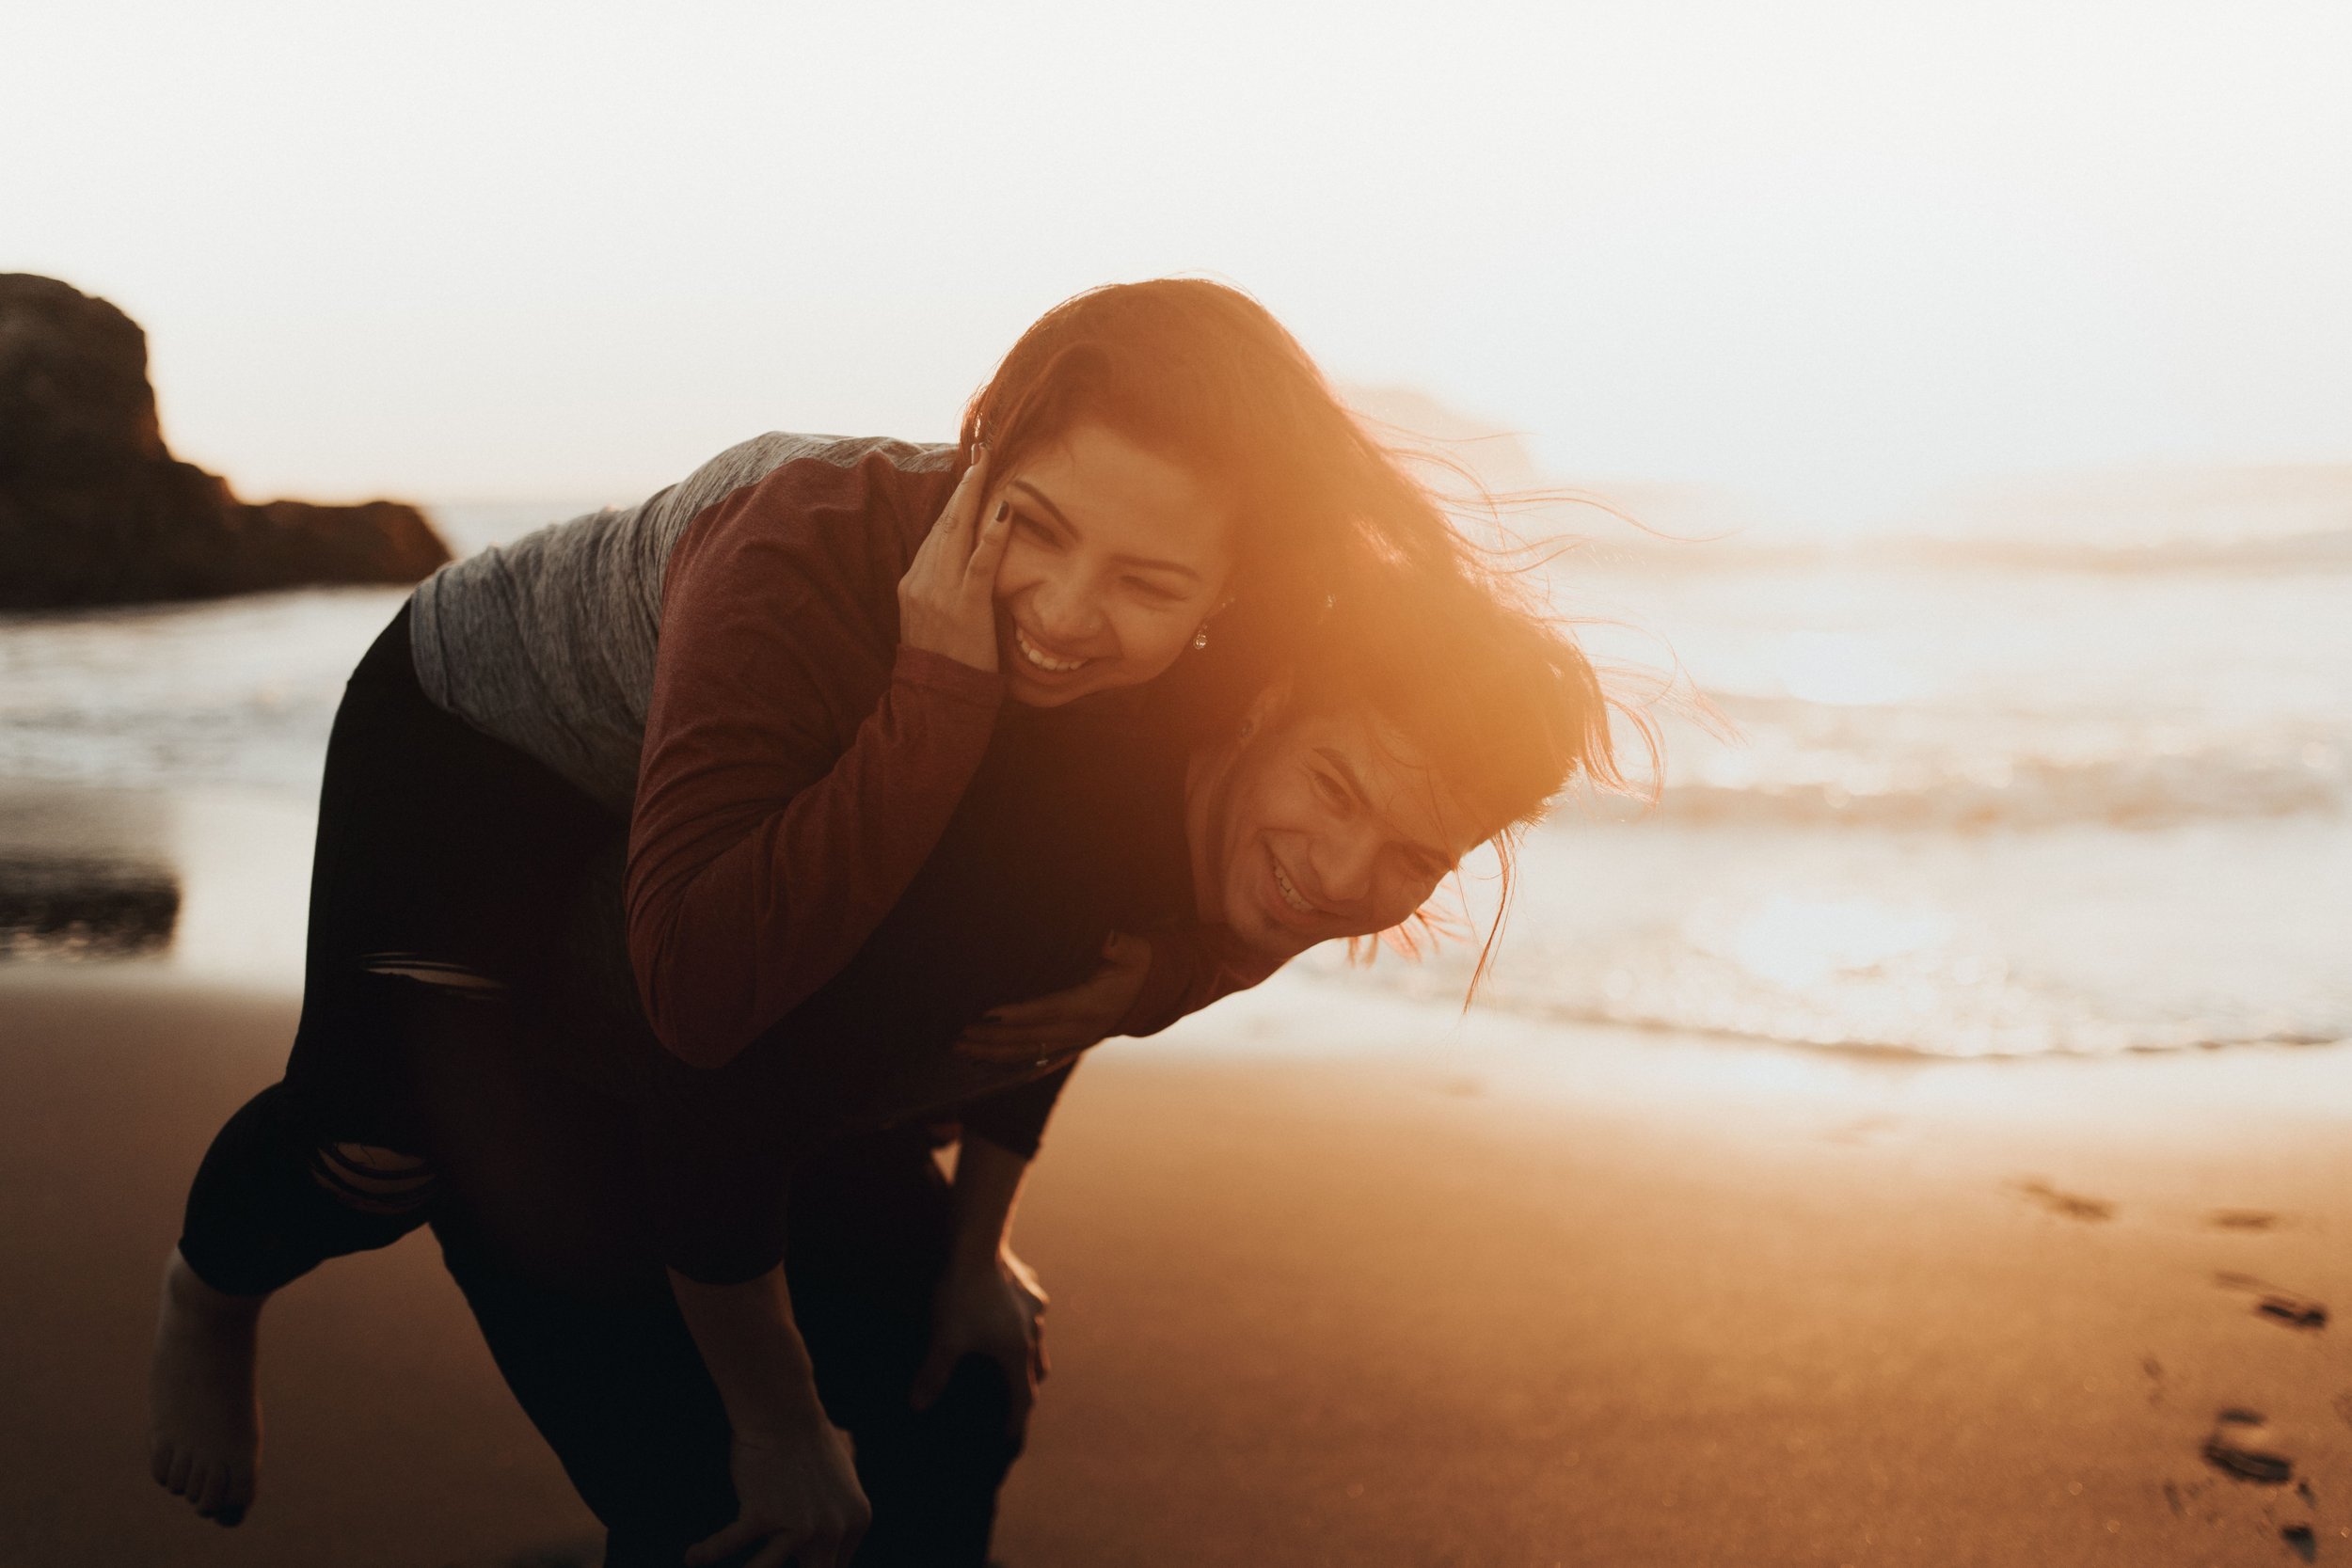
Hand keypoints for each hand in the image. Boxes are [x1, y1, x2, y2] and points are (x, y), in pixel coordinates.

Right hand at [684, 1419, 870, 1567]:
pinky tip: (692, 1556)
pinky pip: (728, 1544)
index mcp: (855, 1520)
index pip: (838, 1565)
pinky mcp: (762, 1516)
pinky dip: (707, 1551)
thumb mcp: (844, 1459)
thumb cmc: (808, 1433)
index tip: (798, 1565)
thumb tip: (847, 1462)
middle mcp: (833, 1529)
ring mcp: (799, 1526)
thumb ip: (847, 1478)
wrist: (782, 1412)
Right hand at [897, 446, 1012, 672]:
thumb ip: (939, 590)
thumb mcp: (929, 620)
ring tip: (989, 465)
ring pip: (957, 532)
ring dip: (975, 495)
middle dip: (964, 485)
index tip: (968, 475)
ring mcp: (940, 590)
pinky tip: (1006, 510)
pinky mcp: (963, 604)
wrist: (934, 696)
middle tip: (982, 453)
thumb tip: (960, 568)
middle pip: (944, 522)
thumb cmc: (941, 662)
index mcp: (912, 582)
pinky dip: (993, 533)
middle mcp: (921, 580)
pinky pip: (980, 561)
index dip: (954, 502)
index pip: (935, 532)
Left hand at [910, 1250, 1049, 1437]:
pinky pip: (1029, 1309)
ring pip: (1037, 1338)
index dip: (1015, 1420)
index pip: (1023, 1397)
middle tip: (1013, 1398)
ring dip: (1026, 1352)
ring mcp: (1035, 1306)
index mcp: (1017, 1352)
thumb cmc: (963, 1295)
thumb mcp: (946, 1337)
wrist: (979, 1244)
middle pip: (1037, 1370)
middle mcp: (1034, 1332)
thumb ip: (934, 1373)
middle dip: (1027, 1387)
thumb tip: (917, 1406)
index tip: (1010, 1438)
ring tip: (1009, 1354)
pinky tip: (1004, 1311)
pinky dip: (1020, 1320)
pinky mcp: (1029, 1285)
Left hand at [954, 933, 1151, 1065]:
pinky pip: (1030, 1053)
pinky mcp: (1064, 1043)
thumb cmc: (1136, 966)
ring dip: (991, 1051)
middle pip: (1029, 1037)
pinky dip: (1003, 1055)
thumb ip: (1122, 946)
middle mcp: (1078, 1029)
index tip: (988, 1014)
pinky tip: (979, 1054)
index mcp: (1091, 1006)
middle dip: (993, 1037)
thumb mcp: (1136, 952)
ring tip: (959, 1047)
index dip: (1019, 1015)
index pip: (1049, 1011)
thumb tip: (1109, 940)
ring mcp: (1071, 1040)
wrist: (1149, 995)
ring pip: (1026, 1050)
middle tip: (959, 1033)